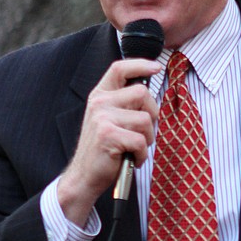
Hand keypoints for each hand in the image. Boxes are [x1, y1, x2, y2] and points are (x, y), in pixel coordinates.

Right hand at [58, 58, 160, 225]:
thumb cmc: (103, 150)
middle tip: (142, 133)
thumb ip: (122, 104)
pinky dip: (141, 154)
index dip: (140, 65)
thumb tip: (148, 93)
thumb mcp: (108, 120)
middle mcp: (99, 103)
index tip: (156, 68)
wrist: (84, 176)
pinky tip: (130, 159)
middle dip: (152, 115)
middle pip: (142, 93)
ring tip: (133, 149)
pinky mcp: (108, 135)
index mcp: (100, 96)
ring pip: (146, 119)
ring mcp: (102, 118)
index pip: (119, 69)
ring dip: (147, 139)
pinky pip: (141, 141)